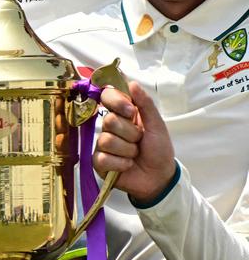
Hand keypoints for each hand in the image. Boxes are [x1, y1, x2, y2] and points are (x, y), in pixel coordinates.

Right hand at [93, 81, 175, 203]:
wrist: (159, 177)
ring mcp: (103, 144)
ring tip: (134, 155)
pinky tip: (127, 166)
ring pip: (107, 140)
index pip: (107, 97)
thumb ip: (145, 104)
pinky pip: (103, 158)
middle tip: (139, 141)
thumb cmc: (159, 150)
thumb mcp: (157, 125)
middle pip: (109, 121)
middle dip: (130, 133)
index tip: (130, 111)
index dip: (116, 102)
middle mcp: (110, 127)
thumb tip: (132, 83)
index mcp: (123, 114)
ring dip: (127, 150)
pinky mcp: (99, 162)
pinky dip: (120, 163)